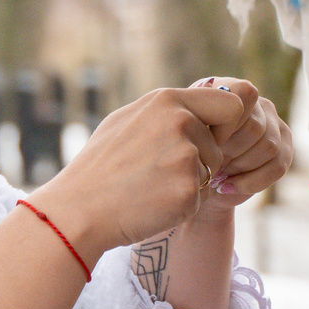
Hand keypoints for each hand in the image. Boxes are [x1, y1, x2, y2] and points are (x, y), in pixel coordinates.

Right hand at [31, 84, 240, 256]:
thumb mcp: (126, 122)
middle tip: (167, 170)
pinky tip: (151, 203)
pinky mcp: (189, 189)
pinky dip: (181, 204)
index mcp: (166, 101)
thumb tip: (194, 104)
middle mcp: (180, 122)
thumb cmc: (100, 167)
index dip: (225, 125)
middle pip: (221, 143)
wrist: (80, 208)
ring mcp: (186, 155)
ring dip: (189, 182)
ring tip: (149, 186)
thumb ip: (164, 111)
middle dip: (206, 157)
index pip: (229, 103)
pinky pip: (201, 197)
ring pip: (209, 171)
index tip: (206, 139)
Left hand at [190, 76, 291, 208]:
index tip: (207, 141)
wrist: (197, 181)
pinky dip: (251, 182)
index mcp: (229, 89)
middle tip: (209, 164)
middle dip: (229, 153)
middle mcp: (257, 103)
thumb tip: (214, 135)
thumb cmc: (188, 154)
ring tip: (216, 176)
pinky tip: (229, 186)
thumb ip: (197, 125)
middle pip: (254, 128)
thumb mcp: (185, 136)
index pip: (244, 94)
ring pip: (268, 147)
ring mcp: (274, 124)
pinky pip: (278, 166)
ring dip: (238, 168)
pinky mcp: (284, 147)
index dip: (227, 122)